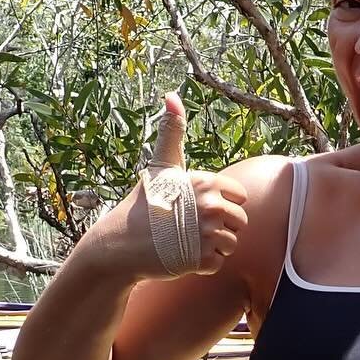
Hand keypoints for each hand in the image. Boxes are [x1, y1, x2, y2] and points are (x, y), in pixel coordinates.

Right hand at [94, 93, 248, 281]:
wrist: (120, 244)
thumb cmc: (144, 203)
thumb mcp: (161, 165)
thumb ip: (172, 132)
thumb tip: (172, 95)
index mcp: (206, 182)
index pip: (239, 196)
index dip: (220, 203)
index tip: (195, 206)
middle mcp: (210, 206)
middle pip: (239, 221)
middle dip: (219, 226)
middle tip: (190, 227)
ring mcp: (206, 234)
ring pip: (232, 243)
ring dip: (213, 246)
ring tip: (188, 241)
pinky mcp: (201, 260)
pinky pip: (219, 263)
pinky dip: (204, 265)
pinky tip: (184, 256)